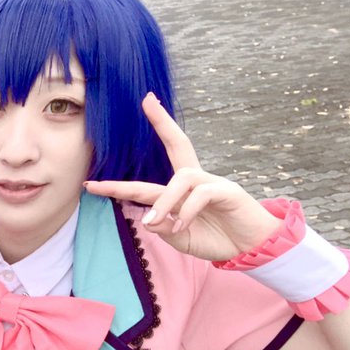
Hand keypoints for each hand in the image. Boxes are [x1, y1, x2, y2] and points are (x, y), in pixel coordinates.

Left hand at [84, 93, 279, 261]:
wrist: (251, 250)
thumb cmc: (216, 239)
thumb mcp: (180, 238)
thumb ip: (163, 228)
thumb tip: (148, 219)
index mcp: (183, 190)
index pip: (156, 171)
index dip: (129, 173)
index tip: (99, 173)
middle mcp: (197, 180)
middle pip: (179, 144)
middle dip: (163, 122)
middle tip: (147, 100)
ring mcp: (214, 183)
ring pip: (182, 177)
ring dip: (163, 200)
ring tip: (153, 221)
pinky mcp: (229, 191)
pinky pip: (201, 194)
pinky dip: (185, 212)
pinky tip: (181, 226)